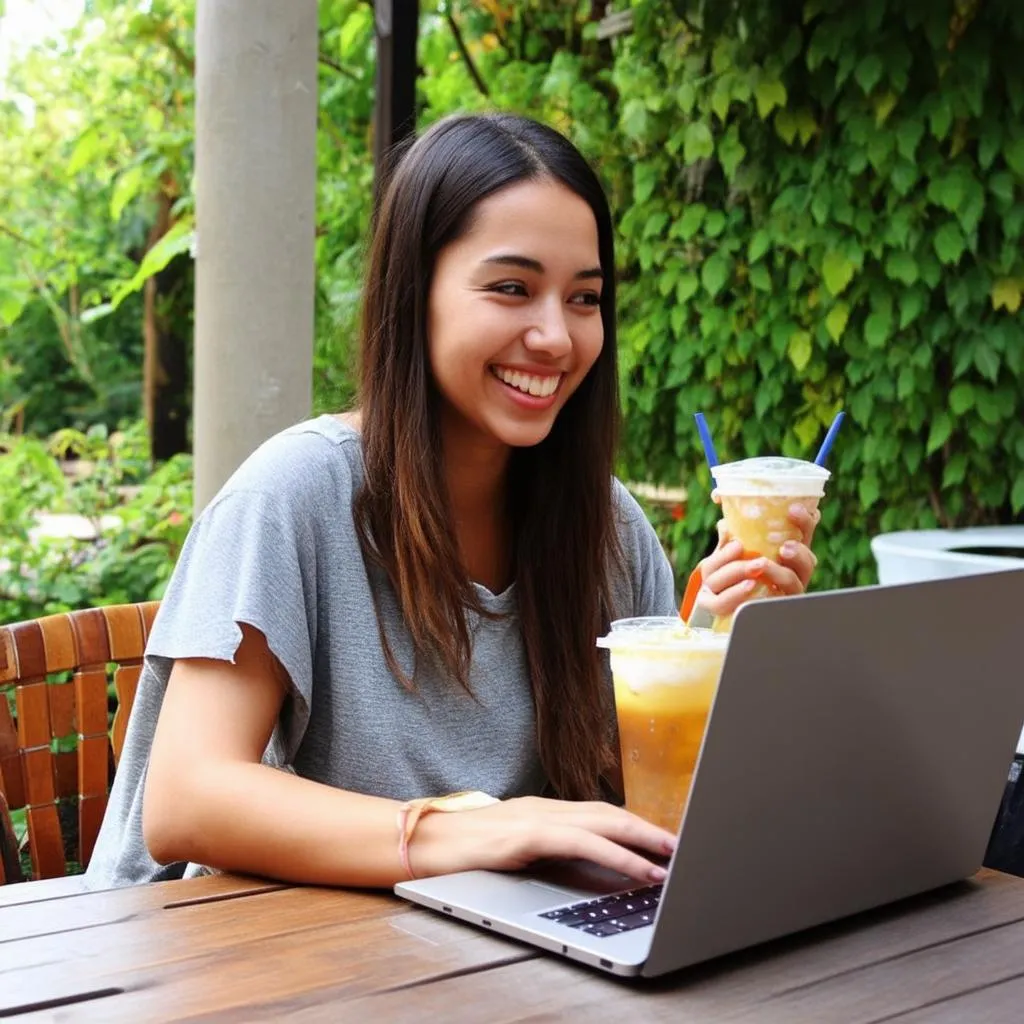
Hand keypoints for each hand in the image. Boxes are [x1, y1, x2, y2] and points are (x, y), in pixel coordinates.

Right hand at [410, 796, 675, 882]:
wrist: (417, 842)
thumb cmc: (459, 852)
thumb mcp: (508, 851)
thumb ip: (540, 851)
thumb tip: (575, 866)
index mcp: (539, 811)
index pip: (597, 813)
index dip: (633, 824)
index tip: (661, 838)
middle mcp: (542, 808)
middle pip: (608, 813)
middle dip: (648, 828)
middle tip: (681, 844)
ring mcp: (534, 818)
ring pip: (602, 822)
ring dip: (643, 838)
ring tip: (672, 856)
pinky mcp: (525, 835)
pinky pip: (582, 843)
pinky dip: (618, 854)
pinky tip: (640, 868)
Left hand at [696, 500, 819, 619]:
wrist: (722, 604)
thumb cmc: (732, 570)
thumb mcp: (729, 549)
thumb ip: (730, 531)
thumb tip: (720, 501)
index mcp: (788, 550)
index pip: (804, 533)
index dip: (807, 521)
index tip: (795, 509)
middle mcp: (793, 571)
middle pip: (808, 560)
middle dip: (800, 550)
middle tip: (786, 545)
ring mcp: (787, 592)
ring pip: (793, 582)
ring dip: (778, 572)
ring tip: (762, 564)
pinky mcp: (774, 608)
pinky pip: (775, 603)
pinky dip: (764, 594)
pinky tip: (752, 588)